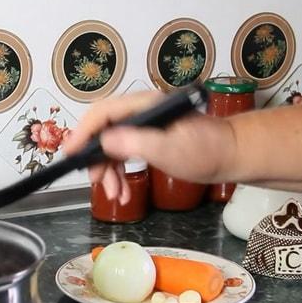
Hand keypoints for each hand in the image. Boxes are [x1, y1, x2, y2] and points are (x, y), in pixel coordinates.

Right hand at [63, 91, 235, 203]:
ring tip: (116, 196)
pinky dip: (120, 173)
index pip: (102, 113)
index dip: (82, 132)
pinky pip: (124, 154)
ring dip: (108, 172)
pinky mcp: (149, 140)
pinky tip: (124, 193)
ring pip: (112, 146)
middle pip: (103, 131)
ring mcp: (145, 126)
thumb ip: (135, 143)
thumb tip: (105, 142)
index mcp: (144, 106)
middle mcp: (141, 112)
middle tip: (98, 183)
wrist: (232, 156)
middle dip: (97, 160)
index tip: (70, 153)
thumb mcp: (169, 149)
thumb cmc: (206, 151)